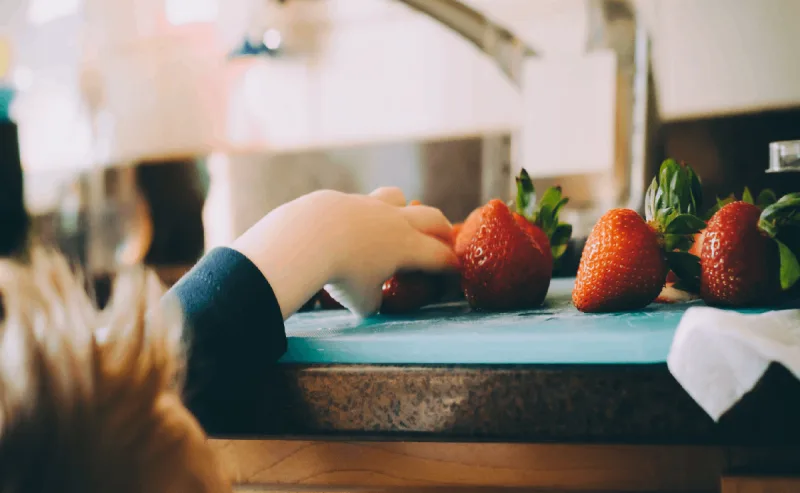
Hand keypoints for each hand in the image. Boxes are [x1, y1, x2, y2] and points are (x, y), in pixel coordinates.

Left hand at [232, 187, 457, 317]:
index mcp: (408, 247)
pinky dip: (364, 214)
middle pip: (432, 219)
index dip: (451, 266)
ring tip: (400, 220)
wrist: (307, 238)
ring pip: (398, 197)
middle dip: (442, 231)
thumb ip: (373, 301)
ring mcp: (369, 205)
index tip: (455, 273)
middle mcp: (395, 221)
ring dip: (405, 209)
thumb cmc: (341, 274)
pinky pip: (362, 202)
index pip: (441, 256)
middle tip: (444, 241)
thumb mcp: (362, 301)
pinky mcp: (344, 199)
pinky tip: (350, 226)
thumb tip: (372, 301)